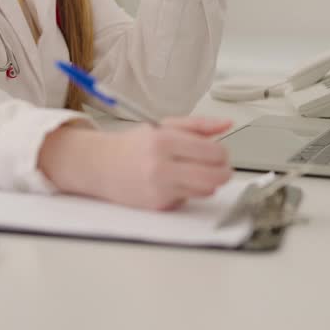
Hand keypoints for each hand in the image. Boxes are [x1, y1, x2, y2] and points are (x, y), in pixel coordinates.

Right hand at [38, 117, 233, 210]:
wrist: (102, 167)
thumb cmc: (134, 146)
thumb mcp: (164, 127)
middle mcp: (161, 166)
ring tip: (199, 173)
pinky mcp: (158, 206)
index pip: (212, 151)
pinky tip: (177, 183)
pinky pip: (189, 200)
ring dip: (210, 183)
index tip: (219, 152)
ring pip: (206, 191)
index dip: (222, 153)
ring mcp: (159, 188)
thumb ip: (198, 125)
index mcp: (164, 141)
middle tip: (221, 168)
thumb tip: (227, 124)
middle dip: (224, 172)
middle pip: (214, 176)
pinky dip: (189, 193)